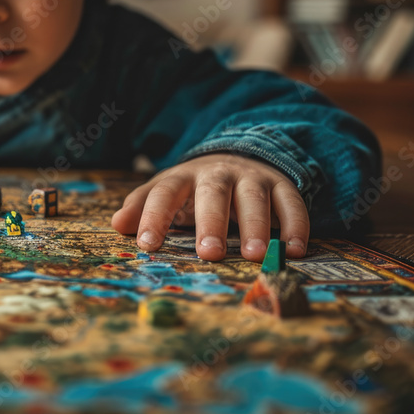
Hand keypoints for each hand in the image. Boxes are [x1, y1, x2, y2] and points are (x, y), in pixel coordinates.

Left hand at [111, 154, 309, 261]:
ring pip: (254, 197)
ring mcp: (251, 177)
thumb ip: (142, 207)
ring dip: (256, 225)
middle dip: (210, 222)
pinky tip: (294, 251)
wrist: (235, 157)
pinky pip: (291, 202)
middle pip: (212, 194)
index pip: (164, 193)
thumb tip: (117, 223)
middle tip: (209, 253)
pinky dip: (296, 225)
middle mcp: (217, 173)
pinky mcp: (281, 184)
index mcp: (183, 177)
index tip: (147, 244)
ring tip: (255, 256)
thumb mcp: (165, 192)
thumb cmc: (193, 188)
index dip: (154, 216)